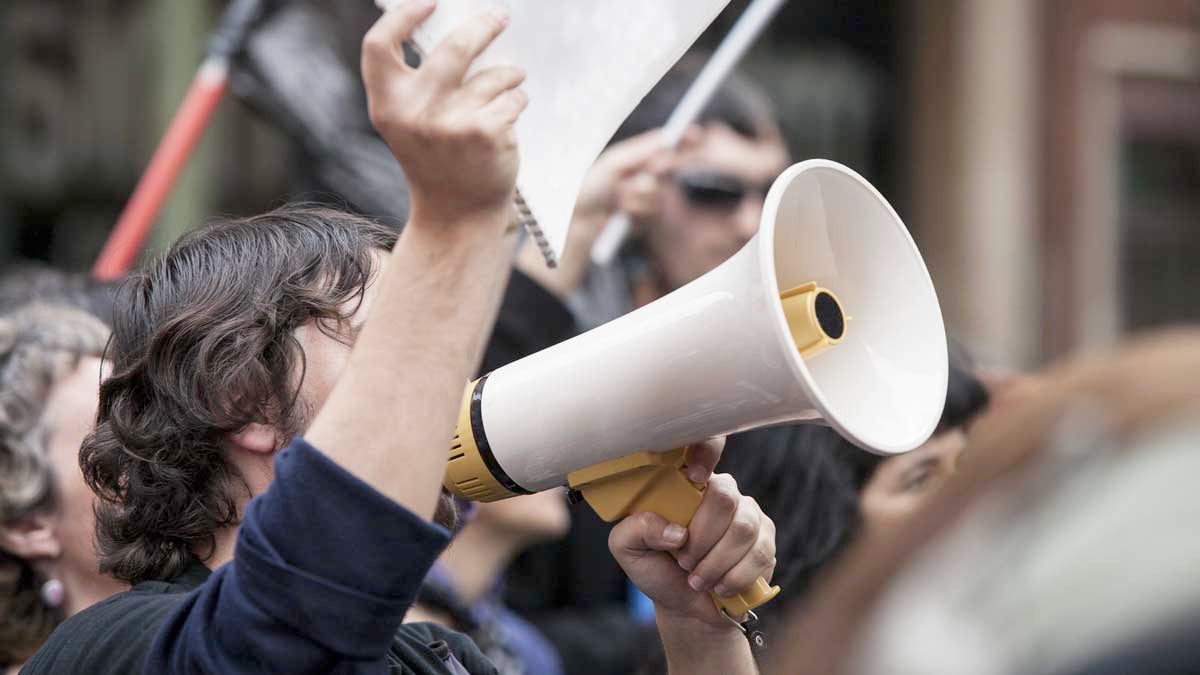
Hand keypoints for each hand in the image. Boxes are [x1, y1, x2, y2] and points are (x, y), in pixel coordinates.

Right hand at [362, 0, 527, 226]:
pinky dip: (517, 103)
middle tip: (500, 16)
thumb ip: (417, 83)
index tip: (430, 1)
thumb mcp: (411, 123)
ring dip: (509, 77)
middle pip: (453, 47)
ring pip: (494, 75)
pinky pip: (512, 98)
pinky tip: (508, 123)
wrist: (458, 215)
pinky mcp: (484, 133)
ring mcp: (450, 123)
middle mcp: (414, 112)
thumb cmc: (439, 160)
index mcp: (387, 105)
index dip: (402, 16)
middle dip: (483, 26)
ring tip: (508, 89)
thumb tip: (453, 26)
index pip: (378, 45)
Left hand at [516, 128, 689, 298]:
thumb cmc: (591, 187)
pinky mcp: (647, 218)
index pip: (667, 146)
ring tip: (617, 196)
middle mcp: (647, 176)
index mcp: (639, 158)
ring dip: (636, 193)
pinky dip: (634, 208)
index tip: (695, 134)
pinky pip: (651, 209)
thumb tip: (665, 138)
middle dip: (659, 167)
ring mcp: (649, 198)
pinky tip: (620, 211)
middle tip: (652, 167)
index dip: (684, 140)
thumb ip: (640, 152)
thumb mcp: (614, 163)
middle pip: (669, 167)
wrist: (580, 220)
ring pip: (658, 191)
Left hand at [608, 438, 776, 629]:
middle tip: (685, 562)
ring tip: (698, 579)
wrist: (685, 606)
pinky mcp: (766, 539)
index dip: (705, 453)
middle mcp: (721, 491)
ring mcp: (748, 513)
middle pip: (724, 497)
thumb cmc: (657, 568)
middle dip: (702, 538)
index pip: (705, 447)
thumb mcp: (629, 548)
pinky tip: (720, 586)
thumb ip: (637, 529)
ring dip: (716, 563)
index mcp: (687, 483)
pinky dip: (736, 577)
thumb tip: (675, 530)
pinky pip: (760, 553)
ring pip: (743, 529)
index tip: (693, 477)